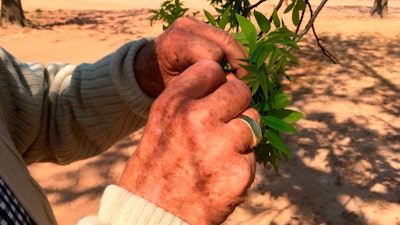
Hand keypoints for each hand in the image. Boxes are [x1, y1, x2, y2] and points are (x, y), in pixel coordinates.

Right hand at [120, 60, 258, 224]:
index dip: (217, 82)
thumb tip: (227, 81)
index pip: (211, 69)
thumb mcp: (160, 123)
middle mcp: (197, 119)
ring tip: (219, 153)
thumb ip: (189, 99)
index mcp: (174, 104)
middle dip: (236, 104)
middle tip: (224, 123)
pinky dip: (241, 163)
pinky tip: (220, 175)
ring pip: (252, 121)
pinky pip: (252, 154)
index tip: (216, 96)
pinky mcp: (239, 172)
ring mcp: (221, 146)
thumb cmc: (156, 167)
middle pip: (240, 90)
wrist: (153, 215)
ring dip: (241, 134)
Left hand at [134, 17, 247, 96]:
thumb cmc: (160, 82)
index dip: (223, 73)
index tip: (228, 91)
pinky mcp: (199, 24)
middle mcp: (185, 26)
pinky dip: (230, 53)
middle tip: (244, 84)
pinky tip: (232, 68)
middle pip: (225, 41)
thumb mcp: (179, 89)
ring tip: (239, 77)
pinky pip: (223, 38)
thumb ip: (204, 85)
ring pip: (228, 38)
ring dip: (237, 57)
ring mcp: (193, 22)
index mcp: (175, 42)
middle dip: (239, 62)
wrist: (146, 67)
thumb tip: (234, 82)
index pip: (213, 54)